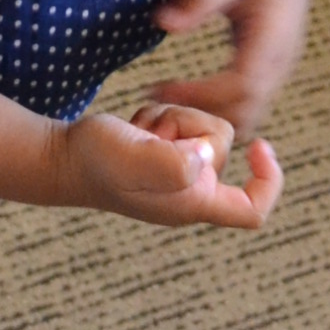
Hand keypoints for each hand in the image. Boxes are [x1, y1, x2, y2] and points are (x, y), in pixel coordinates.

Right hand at [52, 106, 281, 230]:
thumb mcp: (134, 160)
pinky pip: (182, 124)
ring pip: (202, 130)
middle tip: (155, 135)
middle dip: (193, 126)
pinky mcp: (165, 157)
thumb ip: (173, 163)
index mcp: (193, 204)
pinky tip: (137, 130)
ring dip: (173, 119)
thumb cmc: (96, 163)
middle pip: (224, 148)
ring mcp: (178, 175)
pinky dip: (161, 118)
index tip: (261, 147)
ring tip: (141, 132)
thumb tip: (205, 155)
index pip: (252, 211)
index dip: (267, 181)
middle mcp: (191, 194)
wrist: (62, 158)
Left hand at [145, 0, 317, 138]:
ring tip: (166, 103)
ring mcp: (278, 74)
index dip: (199, 96)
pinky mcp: (269, 76)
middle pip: (244, 112)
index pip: (241, 87)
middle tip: (155, 104)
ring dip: (208, 119)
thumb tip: (162, 22)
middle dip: (200, 115)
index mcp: (273, 40)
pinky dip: (217, 113)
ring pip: (247, 118)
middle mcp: (280, 64)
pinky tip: (185, 99)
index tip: (157, 90)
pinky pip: (246, 109)